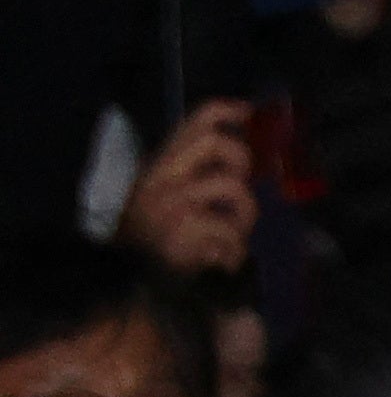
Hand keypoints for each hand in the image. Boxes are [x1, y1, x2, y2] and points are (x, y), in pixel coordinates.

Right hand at [114, 98, 254, 275]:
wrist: (135, 284)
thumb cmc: (160, 241)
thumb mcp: (175, 198)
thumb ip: (202, 173)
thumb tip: (247, 153)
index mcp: (161, 166)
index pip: (194, 122)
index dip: (229, 111)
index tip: (250, 113)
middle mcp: (159, 179)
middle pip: (215, 141)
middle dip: (241, 161)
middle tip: (240, 187)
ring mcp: (167, 204)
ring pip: (232, 187)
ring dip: (244, 216)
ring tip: (232, 237)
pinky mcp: (177, 233)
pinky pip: (229, 229)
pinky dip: (235, 249)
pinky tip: (223, 261)